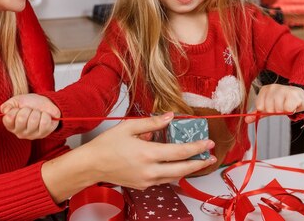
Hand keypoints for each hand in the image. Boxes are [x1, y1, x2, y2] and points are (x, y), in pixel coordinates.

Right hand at [0, 94, 59, 139]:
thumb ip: (7, 105)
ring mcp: (32, 135)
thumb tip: (5, 111)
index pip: (9, 118)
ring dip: (37, 112)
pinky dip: (46, 115)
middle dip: (27, 109)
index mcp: (11, 125)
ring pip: (34, 120)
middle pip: (21, 119)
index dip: (15, 110)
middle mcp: (20, 133)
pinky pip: (45, 123)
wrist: (43, 103)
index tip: (19, 109)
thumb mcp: (16, 101)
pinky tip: (44, 116)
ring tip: (37, 113)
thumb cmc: (28, 103)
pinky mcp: (44, 134)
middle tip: (30, 110)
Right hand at [82, 113, 216, 188]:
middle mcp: (149, 171)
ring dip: (188, 169)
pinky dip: (173, 173)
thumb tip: (170, 117)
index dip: (197, 147)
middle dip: (199, 163)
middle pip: (182, 169)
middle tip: (211, 156)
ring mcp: (147, 181)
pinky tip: (176, 166)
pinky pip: (164, 180)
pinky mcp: (143, 186)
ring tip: (198, 161)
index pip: (180, 152)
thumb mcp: (128, 127)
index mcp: (147, 154)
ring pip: (175, 177)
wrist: (92, 165)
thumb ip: (152, 122)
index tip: (208, 143)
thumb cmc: (107, 145)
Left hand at [245, 84, 303, 123]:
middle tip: (281, 106)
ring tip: (287, 105)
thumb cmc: (283, 101)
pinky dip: (291, 110)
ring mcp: (283, 90)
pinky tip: (293, 105)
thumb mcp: (269, 107)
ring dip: (284, 111)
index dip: (266, 110)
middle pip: (269, 109)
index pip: (259, 106)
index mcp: (265, 90)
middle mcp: (273, 88)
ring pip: (278, 109)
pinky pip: (288, 109)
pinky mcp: (293, 95)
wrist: (300, 96)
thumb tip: (246, 120)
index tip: (272, 107)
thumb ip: (258, 113)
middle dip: (276, 111)